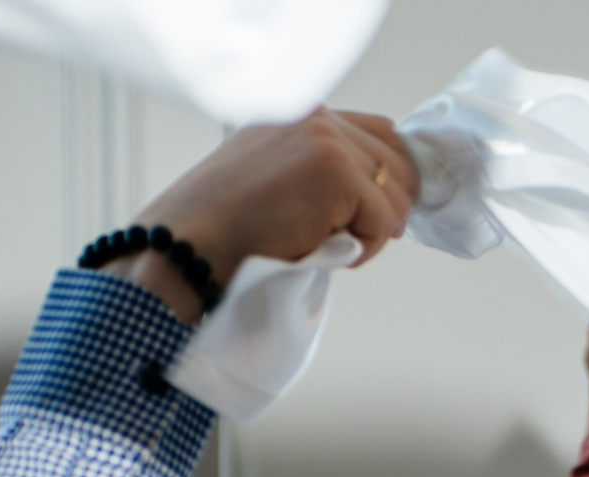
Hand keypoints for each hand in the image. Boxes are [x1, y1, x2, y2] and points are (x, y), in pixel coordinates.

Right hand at [105, 108, 416, 323]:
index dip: (391, 178)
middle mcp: (316, 116)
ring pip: (396, 193)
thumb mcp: (276, 180)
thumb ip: (322, 172)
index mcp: (300, 113)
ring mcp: (327, 139)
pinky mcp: (336, 171)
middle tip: (358, 239)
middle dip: (389, 207)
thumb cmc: (224, 229)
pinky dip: (364, 248)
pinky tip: (322, 249)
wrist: (189, 245)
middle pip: (399, 158)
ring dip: (373, 230)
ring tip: (327, 244)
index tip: (382, 215)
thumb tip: (381, 197)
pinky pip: (384, 220)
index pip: (382, 133)